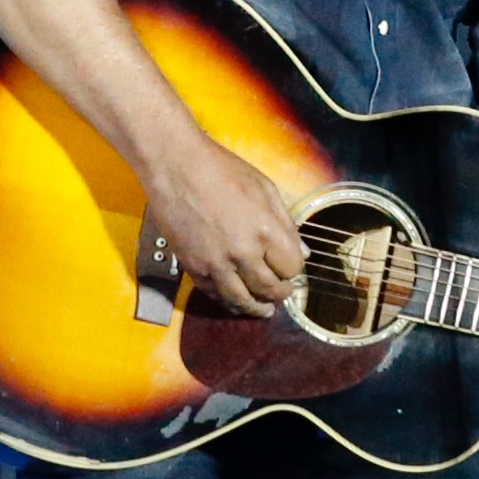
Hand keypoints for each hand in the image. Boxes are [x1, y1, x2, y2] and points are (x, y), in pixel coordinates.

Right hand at [143, 136, 306, 316]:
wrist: (176, 167)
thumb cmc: (222, 170)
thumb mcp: (265, 189)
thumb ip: (286, 224)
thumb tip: (302, 252)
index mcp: (266, 230)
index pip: (291, 268)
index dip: (294, 270)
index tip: (291, 268)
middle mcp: (242, 252)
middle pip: (269, 288)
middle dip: (280, 293)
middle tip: (283, 293)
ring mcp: (215, 263)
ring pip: (241, 299)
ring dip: (256, 308)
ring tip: (264, 311)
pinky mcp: (192, 266)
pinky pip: (214, 293)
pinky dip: (227, 301)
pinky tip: (235, 301)